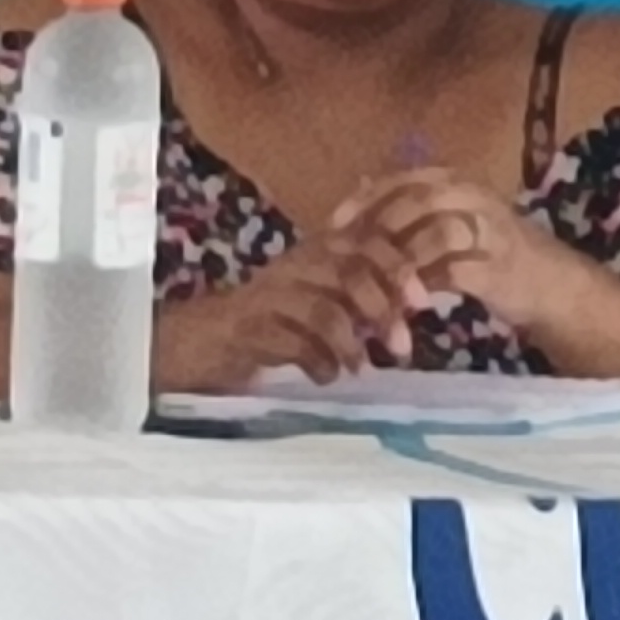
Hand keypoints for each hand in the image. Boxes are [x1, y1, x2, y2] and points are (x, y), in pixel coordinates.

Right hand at [153, 224, 428, 390]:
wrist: (197, 341)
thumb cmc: (271, 321)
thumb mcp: (320, 299)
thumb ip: (362, 293)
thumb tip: (418, 303)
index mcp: (315, 253)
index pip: (367, 242)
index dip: (399, 268)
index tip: (422, 303)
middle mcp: (292, 267)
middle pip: (349, 271)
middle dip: (382, 309)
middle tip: (401, 346)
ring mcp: (266, 297)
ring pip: (323, 309)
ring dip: (351, 344)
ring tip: (361, 368)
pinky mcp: (245, 331)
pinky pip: (291, 343)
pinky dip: (317, 363)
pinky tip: (326, 377)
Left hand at [331, 168, 612, 342]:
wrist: (554, 287)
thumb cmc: (496, 257)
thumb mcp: (451, 227)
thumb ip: (413, 214)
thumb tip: (360, 196)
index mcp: (461, 185)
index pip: (405, 180)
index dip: (366, 199)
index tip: (333, 224)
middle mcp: (477, 200)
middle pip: (417, 200)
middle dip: (376, 227)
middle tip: (345, 255)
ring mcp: (491, 232)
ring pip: (433, 234)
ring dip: (396, 263)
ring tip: (368, 287)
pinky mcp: (498, 267)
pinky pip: (451, 273)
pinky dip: (422, 289)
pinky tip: (401, 307)